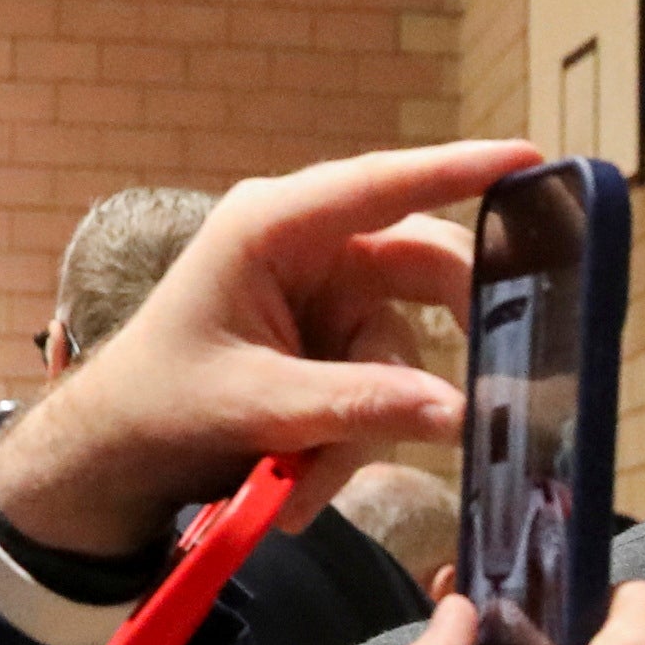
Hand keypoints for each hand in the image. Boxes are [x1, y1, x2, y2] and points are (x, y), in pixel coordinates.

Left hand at [0, 141, 530, 551]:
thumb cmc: (157, 404)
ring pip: (406, 352)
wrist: (113, 455)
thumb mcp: (254, 405)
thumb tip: (455, 414)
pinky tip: (298, 483)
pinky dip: (351, 443)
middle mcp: (309, 247)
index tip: (531, 159)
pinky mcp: (335, 343)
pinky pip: (386, 387)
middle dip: (426, 352)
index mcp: (273, 226)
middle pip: (421, 270)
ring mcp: (327, 295)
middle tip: (472, 404)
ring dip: (365, 430)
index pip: (383, 185)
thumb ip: (355, 405)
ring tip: (300, 486)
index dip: (461, 169)